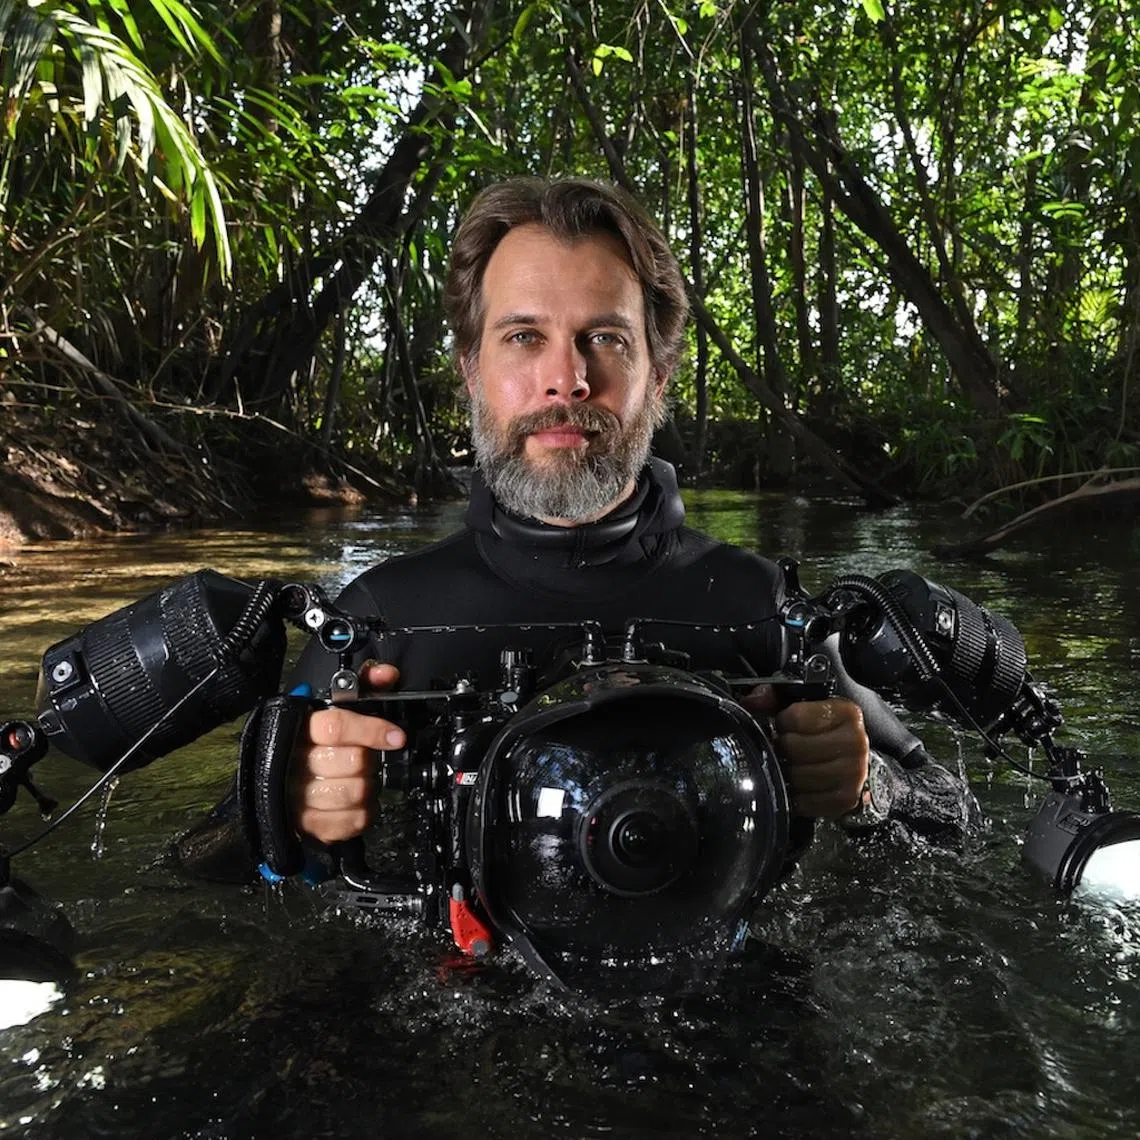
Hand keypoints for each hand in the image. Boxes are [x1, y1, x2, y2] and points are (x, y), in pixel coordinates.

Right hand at [293, 661, 404, 843]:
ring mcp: (298, 797)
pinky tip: (355, 802)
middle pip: (353, 761)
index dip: (372, 730)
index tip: (395, 737)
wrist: (281, 786)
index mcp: (300, 729)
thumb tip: (386, 674)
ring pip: (355, 792)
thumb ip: (362, 686)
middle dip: (370, 760)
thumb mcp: (335, 708)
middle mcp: (294, 762)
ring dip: (368, 786)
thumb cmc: (315, 743)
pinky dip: (363, 812)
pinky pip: (353, 820)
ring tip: (360, 780)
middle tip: (367, 758)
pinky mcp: (308, 825)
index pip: (336, 727)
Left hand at [741, 685, 869, 818]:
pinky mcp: (846, 799)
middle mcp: (855, 742)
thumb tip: (751, 702)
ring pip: (798, 776)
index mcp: (846, 713)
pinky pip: (807, 802)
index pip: (796, 718)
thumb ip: (774, 696)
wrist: (851, 755)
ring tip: (790, 764)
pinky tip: (797, 785)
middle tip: (784, 747)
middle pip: (794, 748)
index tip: (785, 724)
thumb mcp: (802, 703)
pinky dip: (796, 796)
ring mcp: (854, 773)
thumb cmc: (823, 728)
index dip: (783, 721)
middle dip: (783, 748)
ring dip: (787, 772)